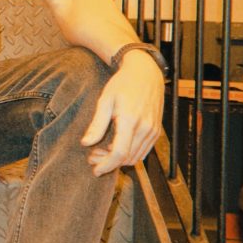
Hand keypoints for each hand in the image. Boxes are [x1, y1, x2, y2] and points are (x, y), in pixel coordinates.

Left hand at [80, 50, 164, 175]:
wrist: (145, 73)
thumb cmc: (122, 84)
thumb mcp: (105, 101)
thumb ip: (97, 124)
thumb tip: (86, 143)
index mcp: (130, 120)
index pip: (119, 153)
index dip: (106, 165)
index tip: (95, 170)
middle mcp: (145, 128)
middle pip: (127, 158)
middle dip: (109, 163)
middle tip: (93, 157)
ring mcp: (153, 131)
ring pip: (136, 157)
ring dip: (118, 160)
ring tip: (101, 151)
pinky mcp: (156, 131)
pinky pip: (143, 151)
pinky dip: (129, 154)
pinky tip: (116, 146)